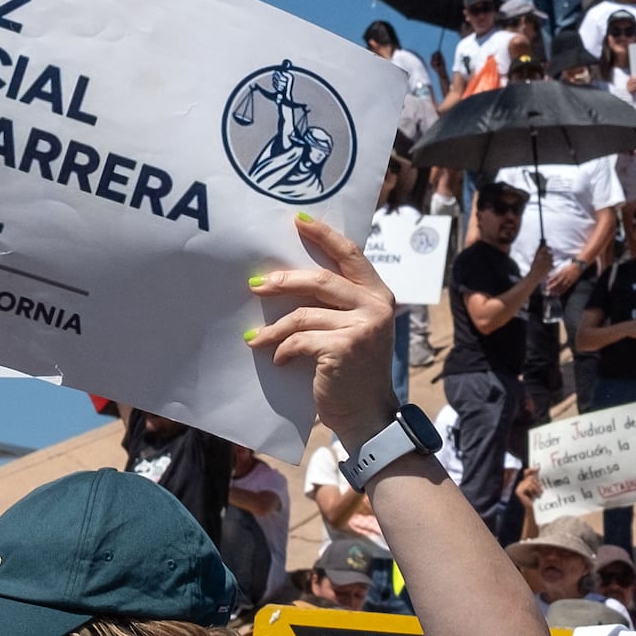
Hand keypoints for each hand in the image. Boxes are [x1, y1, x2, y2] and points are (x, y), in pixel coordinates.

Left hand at [244, 211, 405, 443]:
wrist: (369, 415)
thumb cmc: (356, 372)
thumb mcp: (356, 330)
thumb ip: (340, 304)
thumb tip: (292, 279)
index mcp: (380, 294)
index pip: (351, 254)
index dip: (324, 235)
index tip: (297, 220)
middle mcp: (376, 306)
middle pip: (321, 280)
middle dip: (284, 280)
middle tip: (257, 285)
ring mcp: (362, 327)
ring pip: (304, 314)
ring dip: (275, 327)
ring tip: (256, 337)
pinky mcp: (344, 348)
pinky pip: (300, 340)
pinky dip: (284, 349)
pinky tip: (279, 360)